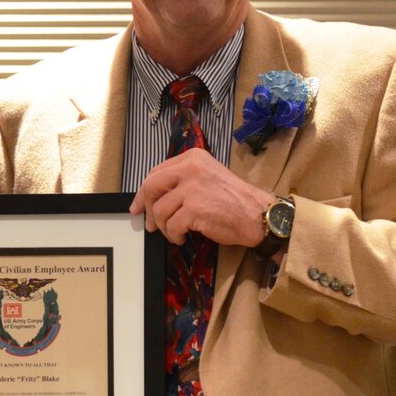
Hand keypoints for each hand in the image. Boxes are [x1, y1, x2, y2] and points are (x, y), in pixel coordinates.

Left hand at [129, 149, 273, 247]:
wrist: (257, 214)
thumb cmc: (233, 199)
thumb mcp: (206, 177)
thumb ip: (181, 180)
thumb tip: (151, 197)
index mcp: (192, 158)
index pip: (155, 172)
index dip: (143, 192)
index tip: (139, 206)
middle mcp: (190, 168)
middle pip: (151, 187)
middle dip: (146, 208)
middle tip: (150, 224)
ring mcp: (192, 188)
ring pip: (159, 210)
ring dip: (164, 227)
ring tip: (176, 232)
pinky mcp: (194, 209)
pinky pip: (171, 226)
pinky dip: (174, 235)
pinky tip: (183, 237)